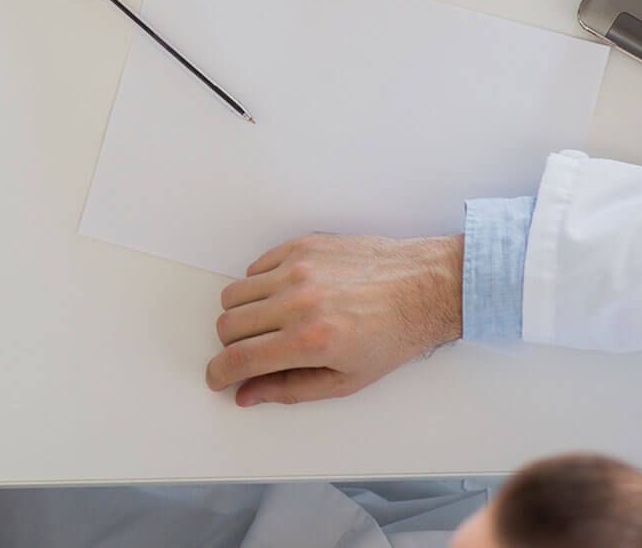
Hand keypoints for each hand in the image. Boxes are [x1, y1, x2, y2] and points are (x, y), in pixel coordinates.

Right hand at [206, 232, 463, 406]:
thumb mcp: (346, 380)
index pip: (240, 358)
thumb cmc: (392, 336)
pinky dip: (259, 286)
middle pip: (228, 324)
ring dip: (241, 315)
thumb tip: (247, 395)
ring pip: (234, 294)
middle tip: (250, 352)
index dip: (219, 372)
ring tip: (268, 324)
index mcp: (310, 341)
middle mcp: (298, 302)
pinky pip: (255, 268)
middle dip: (231, 346)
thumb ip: (289, 389)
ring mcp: (297, 269)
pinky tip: (284, 298)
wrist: (424, 287)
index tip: (217, 378)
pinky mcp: (301, 246)